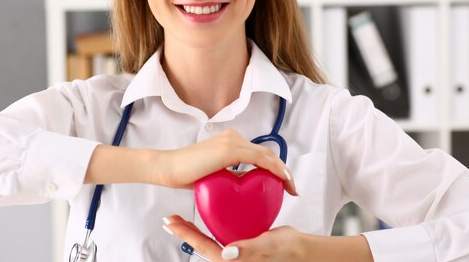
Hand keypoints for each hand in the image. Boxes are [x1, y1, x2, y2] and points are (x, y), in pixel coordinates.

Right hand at [152, 129, 297, 195]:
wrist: (168, 168)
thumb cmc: (186, 174)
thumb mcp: (214, 175)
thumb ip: (229, 175)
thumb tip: (242, 186)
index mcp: (230, 141)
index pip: (259, 154)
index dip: (275, 168)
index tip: (284, 185)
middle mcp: (233, 137)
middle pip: (267, 153)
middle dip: (284, 171)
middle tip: (293, 188)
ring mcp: (232, 141)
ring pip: (267, 155)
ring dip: (283, 171)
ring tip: (291, 187)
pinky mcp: (229, 149)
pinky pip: (260, 159)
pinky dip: (274, 168)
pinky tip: (282, 179)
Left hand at [162, 215, 304, 261]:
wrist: (299, 250)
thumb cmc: (286, 250)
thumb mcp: (267, 245)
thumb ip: (249, 250)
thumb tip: (228, 253)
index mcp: (232, 261)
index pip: (203, 246)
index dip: (186, 234)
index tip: (172, 223)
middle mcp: (230, 257)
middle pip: (201, 242)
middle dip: (184, 231)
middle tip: (169, 219)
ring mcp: (234, 249)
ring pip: (208, 237)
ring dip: (193, 228)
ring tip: (180, 217)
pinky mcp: (239, 240)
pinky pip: (220, 232)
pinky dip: (210, 222)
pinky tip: (208, 212)